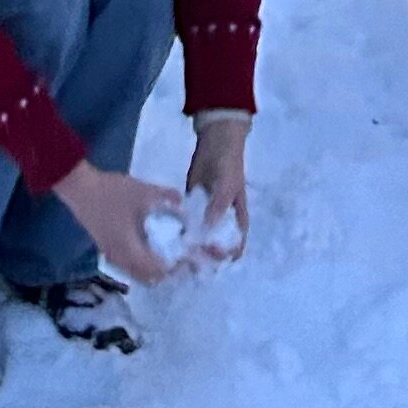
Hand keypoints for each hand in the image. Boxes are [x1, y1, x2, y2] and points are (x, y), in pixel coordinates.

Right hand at [54, 158, 192, 283]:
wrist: (78, 188)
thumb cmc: (111, 192)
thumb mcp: (143, 191)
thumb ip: (166, 196)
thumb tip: (183, 201)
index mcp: (130, 250)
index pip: (157, 271)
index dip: (175, 267)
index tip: (188, 256)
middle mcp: (120, 258)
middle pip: (146, 277)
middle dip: (165, 271)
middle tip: (180, 256)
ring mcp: (110, 254)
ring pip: (135, 273)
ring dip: (152, 268)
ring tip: (167, 251)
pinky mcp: (104, 248)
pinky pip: (127, 265)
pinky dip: (141, 262)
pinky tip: (148, 244)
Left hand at [187, 111, 251, 261]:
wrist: (216, 141)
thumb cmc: (228, 165)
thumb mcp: (227, 187)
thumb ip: (218, 209)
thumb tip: (207, 232)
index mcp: (236, 215)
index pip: (237, 240)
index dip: (231, 253)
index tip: (220, 266)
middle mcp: (221, 217)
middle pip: (216, 241)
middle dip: (207, 254)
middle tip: (194, 266)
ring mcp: (205, 211)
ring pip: (200, 233)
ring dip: (192, 244)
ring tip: (180, 258)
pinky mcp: (191, 203)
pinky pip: (187, 220)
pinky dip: (181, 229)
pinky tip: (170, 238)